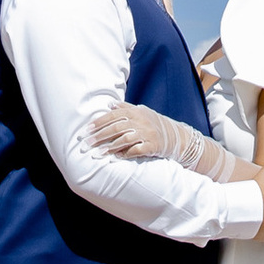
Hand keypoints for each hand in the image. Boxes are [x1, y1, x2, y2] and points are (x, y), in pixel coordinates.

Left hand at [84, 99, 249, 184]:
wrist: (178, 137)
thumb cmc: (156, 125)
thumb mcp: (142, 113)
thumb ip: (126, 109)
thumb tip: (110, 104)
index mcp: (136, 112)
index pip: (113, 115)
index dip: (99, 123)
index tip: (86, 130)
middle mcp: (141, 121)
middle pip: (115, 127)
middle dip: (99, 136)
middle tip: (85, 144)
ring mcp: (147, 134)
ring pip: (124, 139)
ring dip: (108, 148)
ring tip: (96, 154)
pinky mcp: (152, 146)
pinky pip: (135, 151)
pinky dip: (124, 154)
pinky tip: (115, 159)